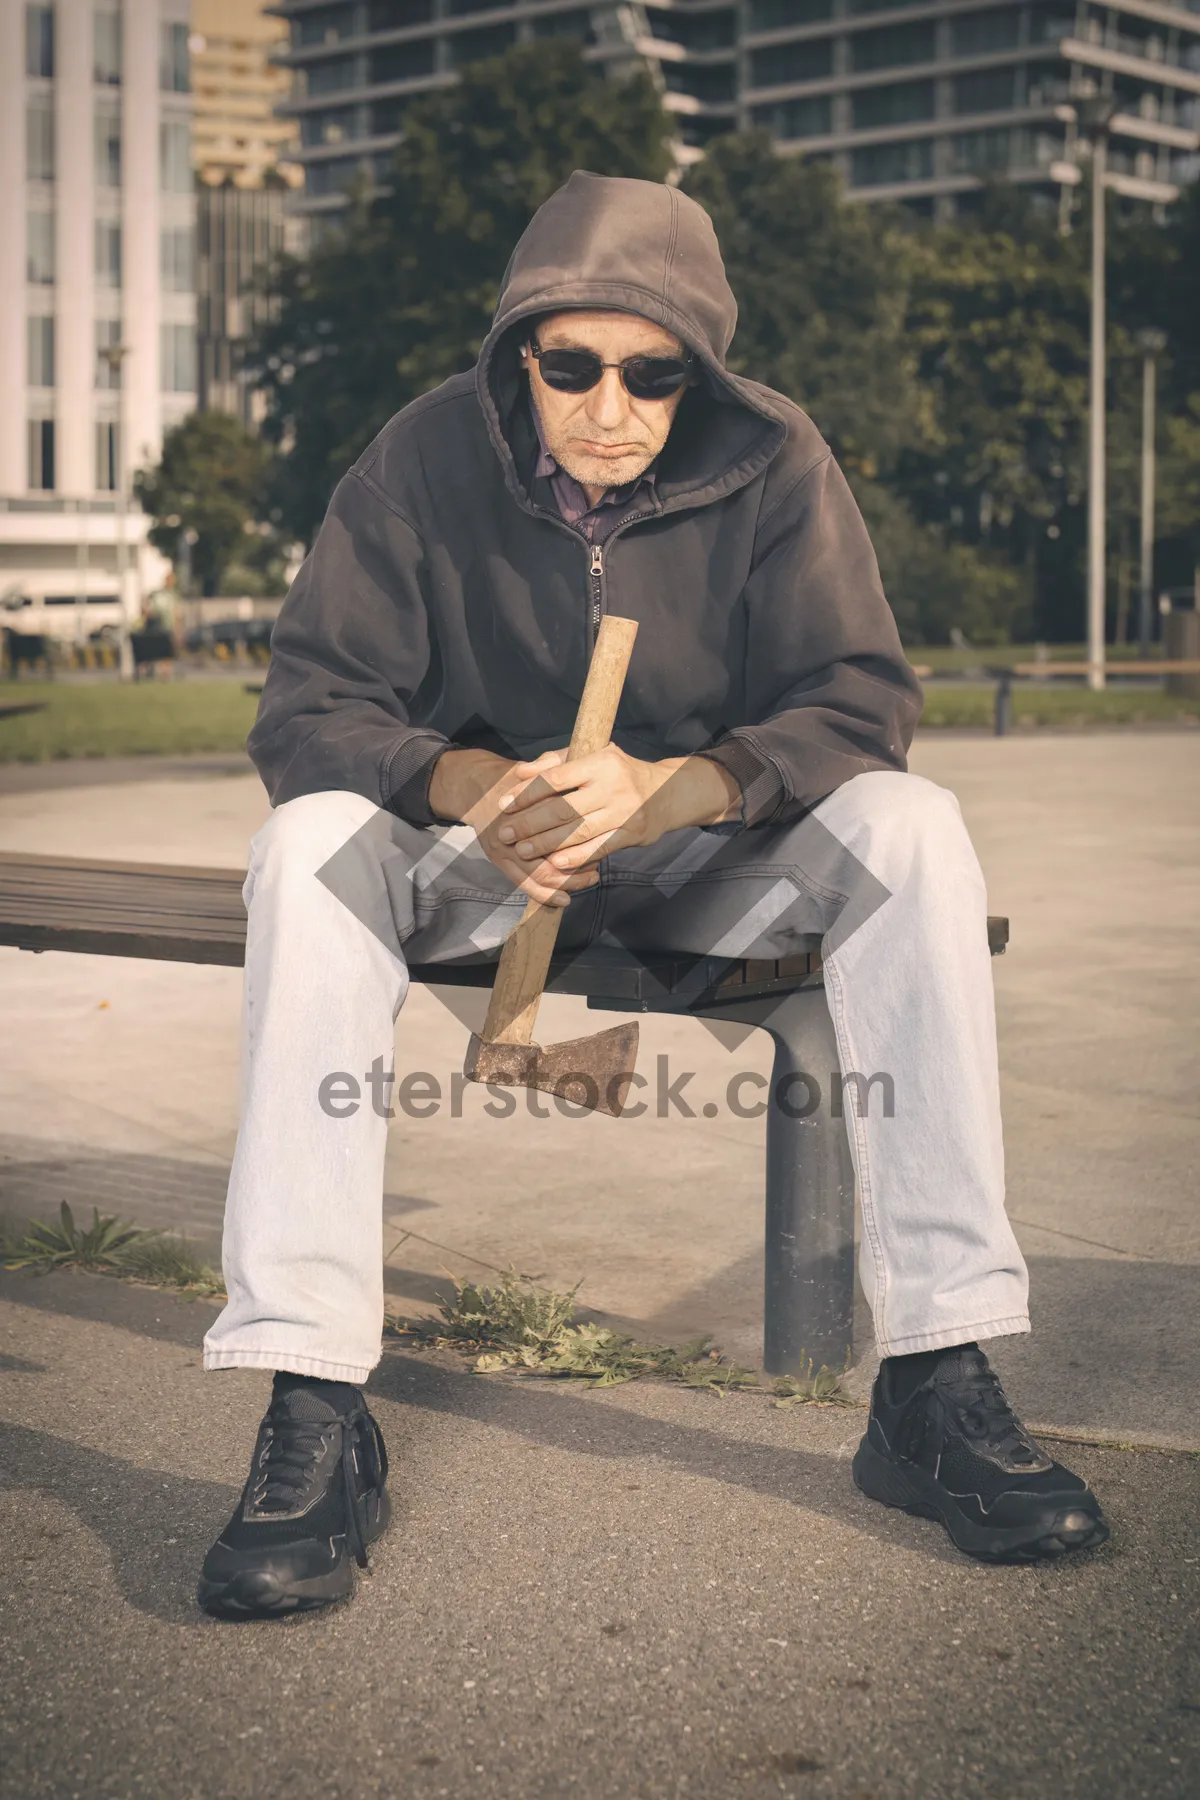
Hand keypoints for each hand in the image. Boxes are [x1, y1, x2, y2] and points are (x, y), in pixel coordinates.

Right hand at [427, 746, 606, 907]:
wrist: (478, 789)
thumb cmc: (516, 780)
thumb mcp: (539, 768)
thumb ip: (562, 772)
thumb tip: (594, 781)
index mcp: (528, 802)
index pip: (562, 823)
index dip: (586, 836)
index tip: (606, 842)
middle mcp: (514, 827)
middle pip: (553, 854)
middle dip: (579, 865)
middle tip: (598, 869)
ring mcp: (505, 847)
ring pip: (540, 875)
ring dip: (567, 882)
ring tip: (588, 881)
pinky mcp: (499, 861)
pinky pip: (525, 885)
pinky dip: (545, 895)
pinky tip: (564, 899)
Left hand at [493, 745, 739, 877]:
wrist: (666, 793)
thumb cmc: (618, 773)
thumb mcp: (591, 758)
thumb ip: (554, 763)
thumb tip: (520, 773)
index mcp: (600, 762)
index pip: (555, 779)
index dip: (526, 793)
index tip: (504, 805)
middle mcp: (613, 786)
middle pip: (563, 808)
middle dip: (529, 823)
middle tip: (506, 834)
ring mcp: (624, 811)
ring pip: (578, 831)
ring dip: (546, 844)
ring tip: (523, 850)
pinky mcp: (632, 833)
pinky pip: (598, 848)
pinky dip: (575, 857)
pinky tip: (554, 862)